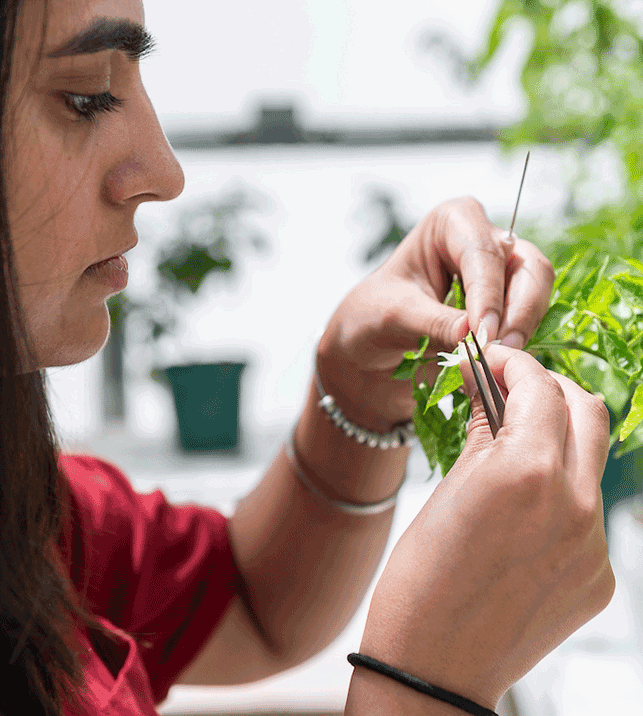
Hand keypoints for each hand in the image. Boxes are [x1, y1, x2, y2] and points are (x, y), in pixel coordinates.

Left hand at [317, 196, 554, 428]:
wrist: (368, 347)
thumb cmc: (371, 317)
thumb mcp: (394, 317)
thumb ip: (434, 322)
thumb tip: (473, 334)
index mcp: (451, 223)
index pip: (483, 253)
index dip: (488, 294)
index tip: (483, 333)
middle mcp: (483, 240)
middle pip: (527, 268)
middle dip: (518, 311)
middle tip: (500, 350)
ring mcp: (500, 273)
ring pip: (537, 294)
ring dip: (524, 328)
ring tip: (497, 361)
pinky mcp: (508, 307)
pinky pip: (531, 321)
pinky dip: (520, 342)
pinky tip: (499, 365)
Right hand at [354, 344, 613, 709]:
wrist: (435, 663)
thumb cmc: (422, 576)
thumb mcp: (448, 489)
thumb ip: (485, 433)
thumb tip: (490, 391)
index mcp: (527, 472)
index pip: (538, 388)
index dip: (512, 364)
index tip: (491, 360)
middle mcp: (576, 502)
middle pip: (587, 409)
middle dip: (549, 387)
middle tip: (512, 388)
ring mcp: (594, 543)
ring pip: (594, 459)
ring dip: (559, 436)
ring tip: (518, 442)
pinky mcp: (600, 576)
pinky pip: (589, 512)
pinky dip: (562, 491)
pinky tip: (524, 506)